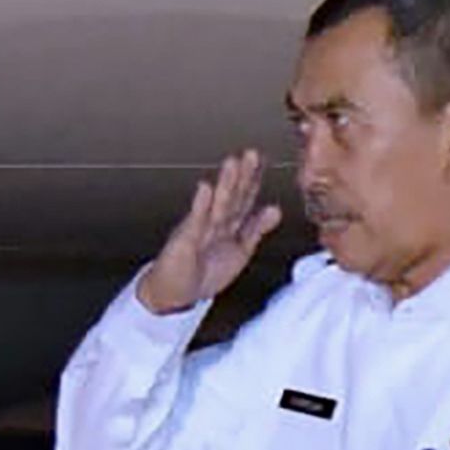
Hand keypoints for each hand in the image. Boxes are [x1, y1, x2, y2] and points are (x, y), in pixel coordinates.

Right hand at [134, 150, 280, 313]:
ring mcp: (200, 229)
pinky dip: (201, 205)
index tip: (265, 161)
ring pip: (216, 205)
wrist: (173, 294)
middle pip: (232, 197)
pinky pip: (195, 222)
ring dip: (225, 184)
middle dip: (242, 177)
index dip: (255, 181)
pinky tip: (205, 188)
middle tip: (252, 155)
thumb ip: (255, 229)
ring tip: (232, 164)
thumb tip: (276, 209)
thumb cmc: (203, 273)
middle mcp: (215, 223)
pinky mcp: (185, 240)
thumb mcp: (238, 251)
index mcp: (229, 225)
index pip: (244, 199)